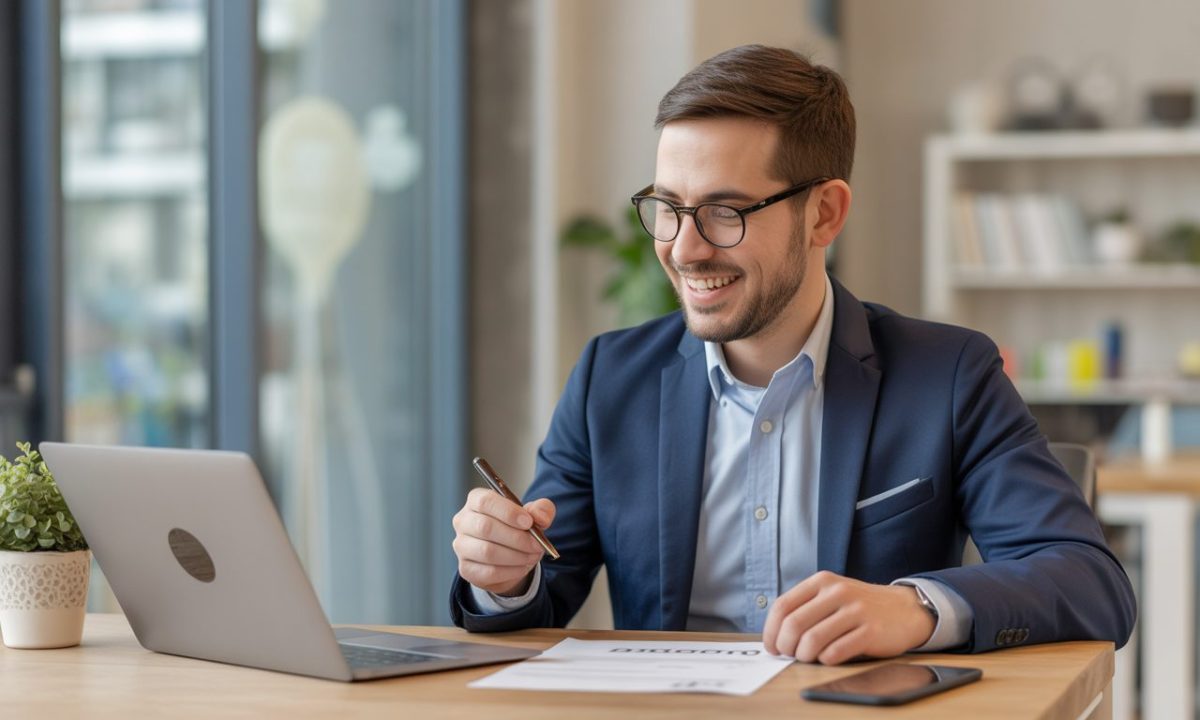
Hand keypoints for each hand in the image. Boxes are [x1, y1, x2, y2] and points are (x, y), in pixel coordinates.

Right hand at [452, 488, 555, 595]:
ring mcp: (461, 546)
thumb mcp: (534, 515)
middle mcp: (463, 521)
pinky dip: (511, 571)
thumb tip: (539, 517)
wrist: (510, 557)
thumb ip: (541, 510)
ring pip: (487, 552)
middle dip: (517, 538)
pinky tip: (522, 567)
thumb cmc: (518, 528)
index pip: (485, 501)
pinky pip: (488, 571)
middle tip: (537, 544)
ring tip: (532, 556)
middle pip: (485, 527)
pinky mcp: (466, 569)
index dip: (508, 512)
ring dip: (516, 556)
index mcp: (476, 500)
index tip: (528, 522)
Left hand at [762, 571, 934, 664]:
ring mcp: (855, 611)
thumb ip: (806, 607)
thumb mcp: (831, 595)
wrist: (905, 609)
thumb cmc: (860, 607)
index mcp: (822, 582)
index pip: (782, 606)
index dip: (771, 630)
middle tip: (789, 655)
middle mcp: (837, 592)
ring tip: (808, 658)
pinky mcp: (871, 631)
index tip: (772, 647)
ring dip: (804, 656)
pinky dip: (825, 660)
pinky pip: (835, 652)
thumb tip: (775, 635)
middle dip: (785, 647)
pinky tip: (828, 658)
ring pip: (812, 641)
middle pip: (794, 625)